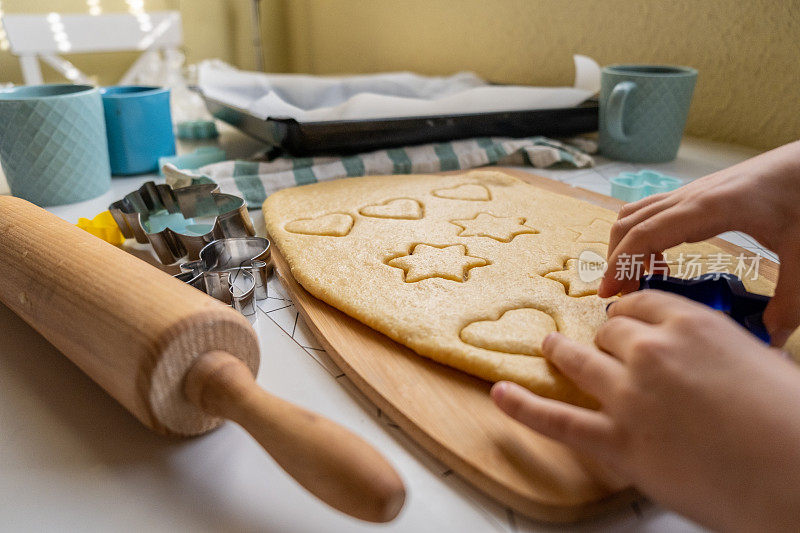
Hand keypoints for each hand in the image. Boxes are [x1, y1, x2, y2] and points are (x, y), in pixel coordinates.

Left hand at [492, 290, 799, 531]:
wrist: (798, 474)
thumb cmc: (792, 422)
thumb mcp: (761, 362)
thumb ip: (718, 351)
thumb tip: (708, 357)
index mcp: (691, 324)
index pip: (641, 303)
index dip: (629, 312)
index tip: (623, 317)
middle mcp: (651, 351)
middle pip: (610, 331)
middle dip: (606, 338)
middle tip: (601, 345)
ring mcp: (628, 395)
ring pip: (579, 360)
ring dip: (562, 350)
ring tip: (549, 345)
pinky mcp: (617, 441)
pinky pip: (557, 420)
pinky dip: (522, 406)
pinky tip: (501, 394)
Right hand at [598, 140, 799, 345]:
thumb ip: (790, 301)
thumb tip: (770, 337)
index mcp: (709, 208)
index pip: (645, 234)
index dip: (620, 264)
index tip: (609, 293)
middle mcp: (692, 196)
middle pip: (629, 223)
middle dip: (614, 259)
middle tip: (618, 295)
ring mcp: (692, 193)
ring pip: (635, 214)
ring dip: (625, 245)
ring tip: (636, 280)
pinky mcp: (698, 195)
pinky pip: (653, 213)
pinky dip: (642, 236)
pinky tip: (662, 262)